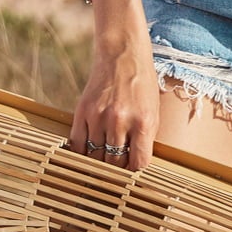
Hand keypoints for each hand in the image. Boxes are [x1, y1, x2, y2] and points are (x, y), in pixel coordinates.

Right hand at [69, 38, 159, 171]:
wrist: (122, 55)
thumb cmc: (142, 85)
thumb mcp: (153, 112)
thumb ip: (145, 139)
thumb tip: (136, 167)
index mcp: (143, 123)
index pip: (138, 163)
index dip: (135, 174)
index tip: (132, 177)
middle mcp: (120, 121)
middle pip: (115, 163)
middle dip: (117, 171)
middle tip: (116, 174)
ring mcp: (98, 117)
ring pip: (96, 156)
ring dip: (99, 163)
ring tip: (102, 164)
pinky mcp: (82, 111)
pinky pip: (78, 144)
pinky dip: (82, 153)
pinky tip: (87, 154)